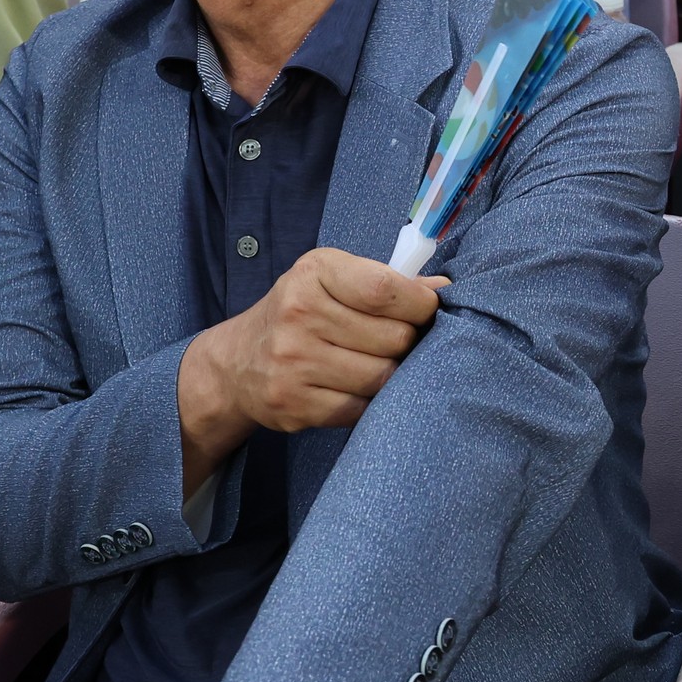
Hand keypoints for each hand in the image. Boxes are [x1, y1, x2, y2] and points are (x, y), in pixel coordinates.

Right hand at [177, 248, 444, 489]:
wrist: (237, 362)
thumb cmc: (301, 312)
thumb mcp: (332, 279)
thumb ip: (386, 282)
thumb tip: (444, 288)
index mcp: (314, 273)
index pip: (384, 290)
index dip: (420, 304)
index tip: (426, 310)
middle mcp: (299, 313)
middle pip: (393, 338)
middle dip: (407, 342)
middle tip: (397, 342)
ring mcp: (293, 361)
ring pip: (382, 377)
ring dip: (391, 374)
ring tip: (378, 364)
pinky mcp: (293, 403)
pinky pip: (359, 409)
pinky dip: (368, 402)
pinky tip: (356, 388)